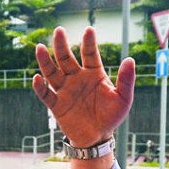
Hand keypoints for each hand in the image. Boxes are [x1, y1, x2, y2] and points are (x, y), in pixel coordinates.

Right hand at [33, 27, 135, 146]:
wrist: (98, 138)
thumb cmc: (111, 116)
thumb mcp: (123, 98)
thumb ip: (126, 80)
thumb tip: (130, 59)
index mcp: (93, 73)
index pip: (89, 54)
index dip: (88, 42)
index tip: (89, 30)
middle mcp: (76, 78)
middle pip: (66, 58)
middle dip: (62, 45)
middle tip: (59, 31)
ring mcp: (65, 90)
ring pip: (52, 73)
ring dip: (45, 61)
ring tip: (40, 48)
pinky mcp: (57, 105)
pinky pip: (46, 94)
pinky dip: (40, 87)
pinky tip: (38, 78)